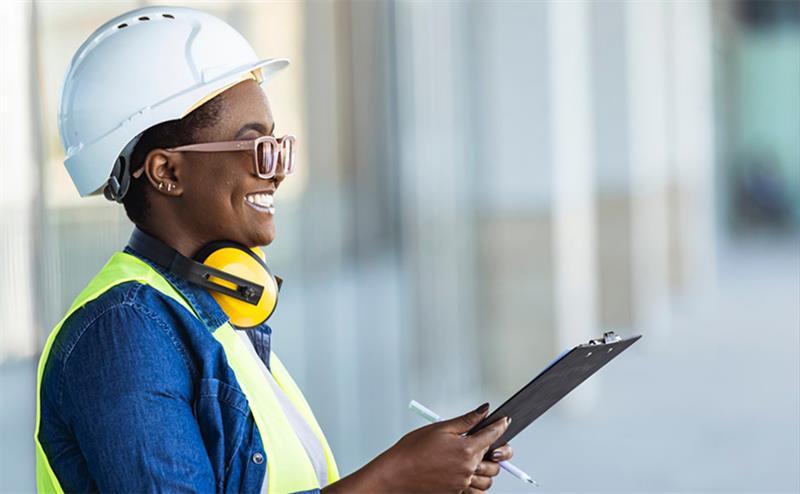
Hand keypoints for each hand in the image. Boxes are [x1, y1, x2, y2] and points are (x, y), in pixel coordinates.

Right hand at [365, 403, 510, 492]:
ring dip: (487, 468)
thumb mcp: (440, 428)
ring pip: (488, 479)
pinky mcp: (456, 492)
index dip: (500, 425)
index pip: (492, 435)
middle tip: (491, 442)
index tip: (504, 421)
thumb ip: (466, 420)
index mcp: (466, 449)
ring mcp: (462, 483)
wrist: (396, 474)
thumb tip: (484, 410)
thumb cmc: (412, 450)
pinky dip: (478, 484)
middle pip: (495, 460)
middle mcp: (467, 468)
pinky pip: (476, 491)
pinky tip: (470, 474)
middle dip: (496, 449)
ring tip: (478, 459)